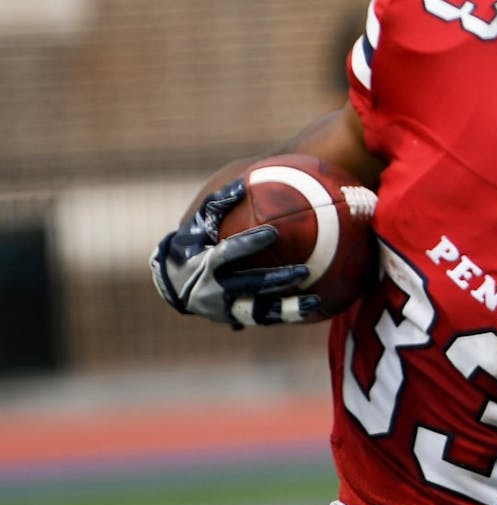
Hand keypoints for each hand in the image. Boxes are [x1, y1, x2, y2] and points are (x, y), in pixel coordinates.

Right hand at [149, 179, 318, 327]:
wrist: (174, 283)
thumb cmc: (193, 244)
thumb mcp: (198, 224)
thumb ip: (218, 204)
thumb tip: (243, 184)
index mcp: (202, 264)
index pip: (226, 253)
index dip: (248, 243)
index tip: (273, 232)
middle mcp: (212, 290)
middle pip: (248, 286)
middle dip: (275, 279)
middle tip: (304, 271)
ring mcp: (224, 309)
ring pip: (258, 312)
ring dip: (287, 309)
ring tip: (315, 301)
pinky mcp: (235, 319)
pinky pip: (264, 319)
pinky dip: (287, 314)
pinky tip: (314, 306)